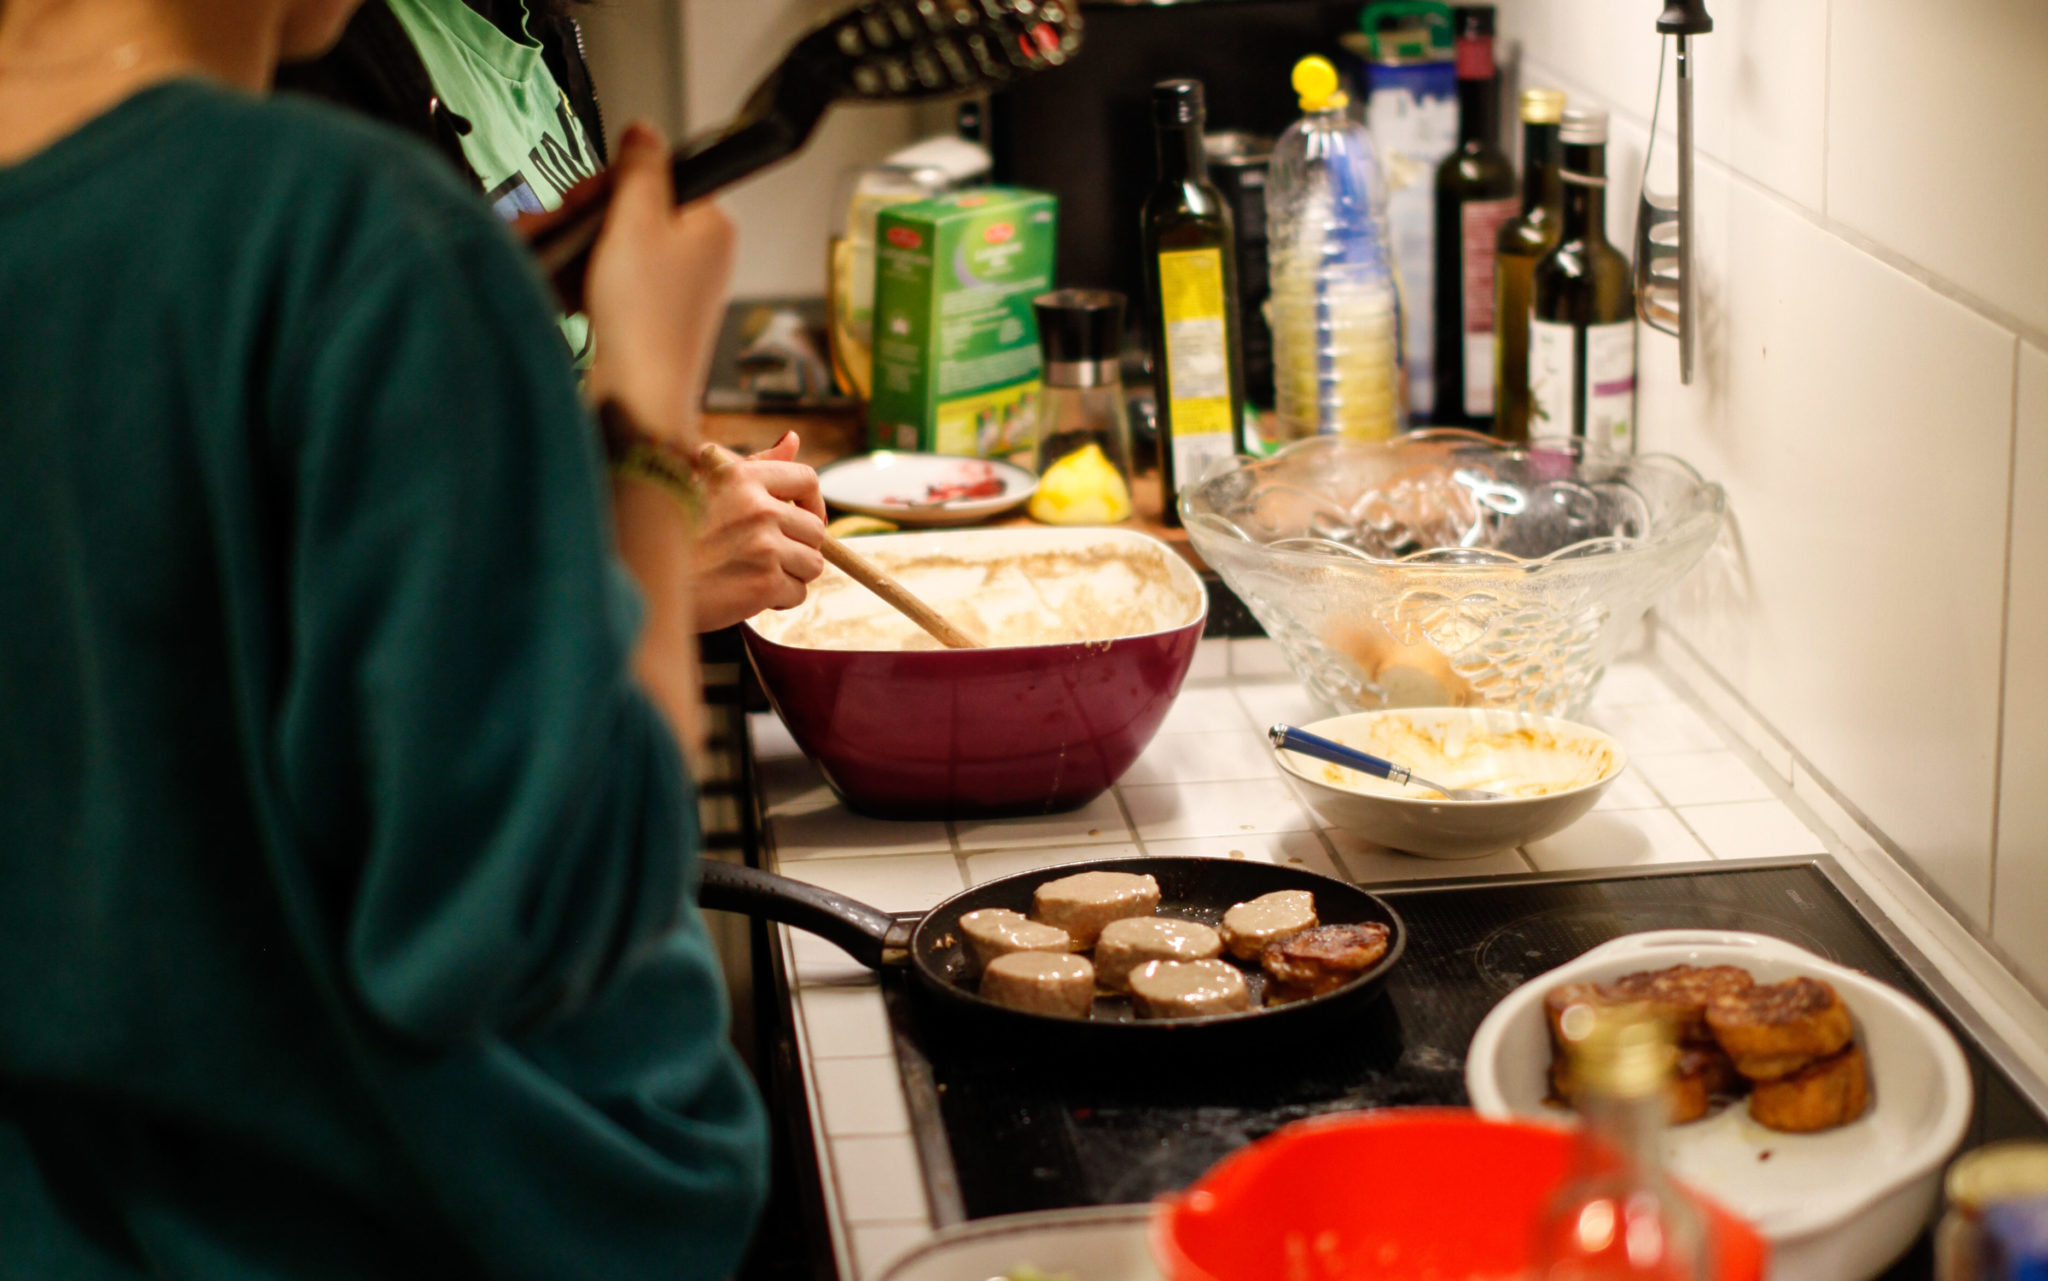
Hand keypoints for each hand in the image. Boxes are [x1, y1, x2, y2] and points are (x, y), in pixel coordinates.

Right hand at [584, 122, 732, 446]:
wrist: (637, 399)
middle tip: (553, 229)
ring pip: (613, 246)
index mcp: (711, 223)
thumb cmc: (643, 316)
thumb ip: (639, 168)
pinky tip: (558, 291)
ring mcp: (676, 288)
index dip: (610, 185)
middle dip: (582, 219)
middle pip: (630, 210)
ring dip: (573, 249)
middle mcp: (701, 254)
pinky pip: (609, 281)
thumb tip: (644, 130)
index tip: (581, 202)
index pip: (658, 175)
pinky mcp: (650, 317)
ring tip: (542, 257)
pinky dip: (580, 282)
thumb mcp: (636, 220)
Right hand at [691, 434, 826, 631]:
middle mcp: (758, 507)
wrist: (643, 580)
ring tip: (756, 575)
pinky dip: (780, 599)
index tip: (802, 519)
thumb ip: (754, 464)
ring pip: (812, 563)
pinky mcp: (765, 583)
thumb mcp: (705, 483)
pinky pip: (798, 593)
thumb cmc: (672, 533)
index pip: (807, 479)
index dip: (812, 503)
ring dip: (791, 574)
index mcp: (742, 478)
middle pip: (815, 530)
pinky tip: (750, 594)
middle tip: (768, 558)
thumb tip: (794, 439)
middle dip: (798, 547)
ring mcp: (764, 546)